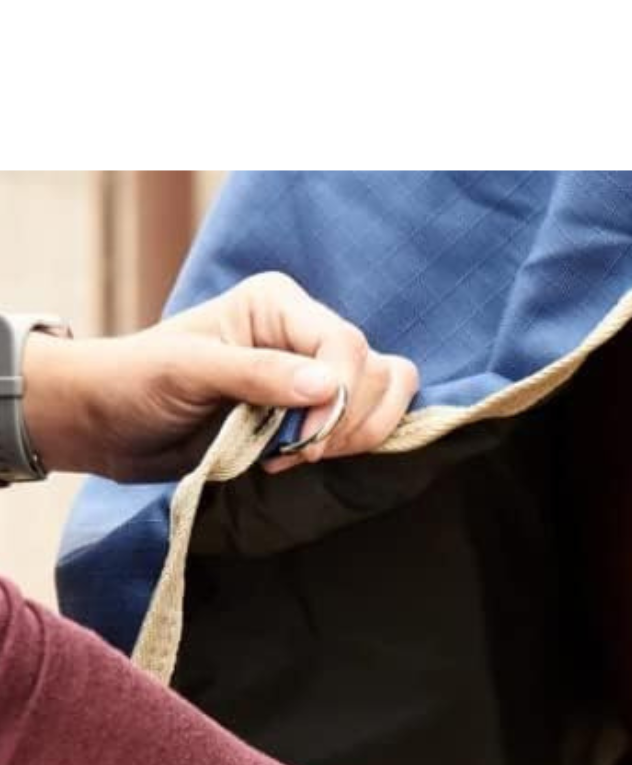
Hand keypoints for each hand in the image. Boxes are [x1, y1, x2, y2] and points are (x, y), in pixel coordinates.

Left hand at [23, 272, 419, 482]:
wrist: (111, 424)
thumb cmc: (136, 383)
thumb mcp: (188, 371)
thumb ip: (256, 374)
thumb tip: (326, 386)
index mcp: (278, 304)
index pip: (345, 344)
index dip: (338, 397)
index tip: (299, 442)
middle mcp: (305, 331)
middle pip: (378, 371)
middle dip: (349, 422)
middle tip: (297, 454)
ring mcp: (315, 372)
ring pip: (387, 394)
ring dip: (356, 436)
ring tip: (298, 458)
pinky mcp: (315, 412)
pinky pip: (368, 423)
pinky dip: (350, 447)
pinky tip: (298, 461)